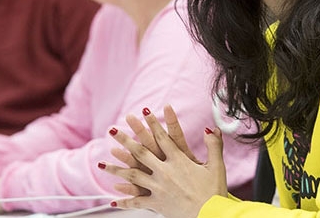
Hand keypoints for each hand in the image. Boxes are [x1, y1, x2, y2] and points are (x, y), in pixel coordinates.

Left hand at [103, 108, 227, 217]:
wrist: (211, 215)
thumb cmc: (214, 191)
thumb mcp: (217, 165)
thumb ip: (213, 144)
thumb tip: (212, 128)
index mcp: (179, 160)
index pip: (162, 137)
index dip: (153, 123)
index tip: (144, 112)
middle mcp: (165, 171)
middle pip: (141, 152)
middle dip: (125, 140)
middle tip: (112, 130)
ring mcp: (158, 187)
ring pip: (133, 175)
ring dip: (116, 168)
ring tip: (102, 163)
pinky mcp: (157, 203)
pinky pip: (137, 201)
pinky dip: (125, 200)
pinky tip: (113, 198)